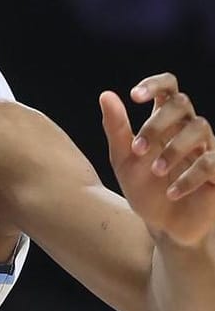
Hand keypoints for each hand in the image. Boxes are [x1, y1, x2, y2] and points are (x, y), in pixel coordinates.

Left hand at [102, 73, 214, 246]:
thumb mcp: (124, 160)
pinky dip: (188, 178)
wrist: (163, 226)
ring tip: (155, 172)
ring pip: (199, 127)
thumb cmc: (145, 189)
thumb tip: (106, 95)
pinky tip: (171, 193)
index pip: (168, 87)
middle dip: (157, 124)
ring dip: (173, 150)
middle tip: (138, 150)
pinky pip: (211, 162)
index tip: (134, 96)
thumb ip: (116, 129)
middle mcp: (187, 129)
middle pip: (181, 103)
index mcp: (164, 122)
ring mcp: (207, 147)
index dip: (155, 84)